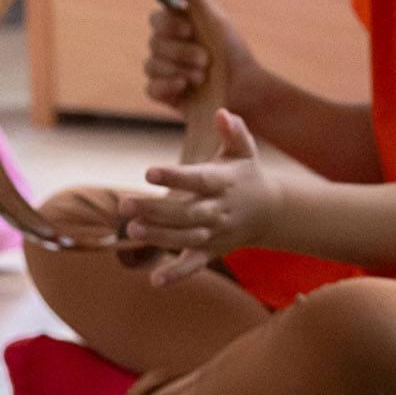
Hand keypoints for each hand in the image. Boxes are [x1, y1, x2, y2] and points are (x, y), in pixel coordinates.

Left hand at [116, 110, 280, 286]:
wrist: (272, 212)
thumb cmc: (247, 176)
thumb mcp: (244, 152)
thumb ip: (234, 133)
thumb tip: (222, 113)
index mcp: (223, 184)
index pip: (198, 180)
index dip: (174, 176)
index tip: (148, 172)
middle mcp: (219, 210)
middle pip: (186, 212)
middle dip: (155, 209)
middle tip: (123, 204)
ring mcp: (216, 233)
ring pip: (186, 238)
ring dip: (160, 237)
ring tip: (132, 230)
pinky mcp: (213, 250)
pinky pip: (195, 264)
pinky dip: (177, 274)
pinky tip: (155, 281)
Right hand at [144, 0, 259, 116]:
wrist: (247, 89)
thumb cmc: (232, 51)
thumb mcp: (215, 18)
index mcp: (177, 28)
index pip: (156, 20)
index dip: (169, 26)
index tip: (189, 30)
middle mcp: (167, 48)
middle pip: (154, 43)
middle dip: (181, 52)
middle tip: (205, 59)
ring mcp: (164, 71)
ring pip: (151, 65)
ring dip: (180, 69)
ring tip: (202, 76)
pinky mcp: (165, 94)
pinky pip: (151, 88)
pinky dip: (167, 86)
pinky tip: (185, 86)